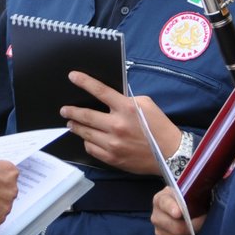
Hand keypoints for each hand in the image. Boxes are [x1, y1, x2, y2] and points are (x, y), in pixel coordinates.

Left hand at [62, 70, 180, 174]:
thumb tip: (109, 98)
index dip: (84, 82)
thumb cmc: (159, 126)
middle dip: (72, 111)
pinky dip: (87, 141)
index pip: (100, 91)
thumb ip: (126, 99)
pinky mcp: (112, 158)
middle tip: (64, 109)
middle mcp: (117, 125)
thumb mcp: (146, 104)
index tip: (72, 76)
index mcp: (126, 108)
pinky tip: (87, 138)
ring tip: (71, 122)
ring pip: (85, 133)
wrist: (170, 154)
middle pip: (86, 115)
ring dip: (76, 126)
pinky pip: (91, 148)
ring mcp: (113, 144)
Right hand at [152, 188, 203, 234]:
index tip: (179, 213)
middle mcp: (156, 216)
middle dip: (194, 225)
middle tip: (205, 219)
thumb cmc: (188, 198)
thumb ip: (190, 196)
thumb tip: (196, 207)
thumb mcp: (188, 192)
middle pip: (175, 227)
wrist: (185, 207)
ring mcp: (160, 231)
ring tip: (202, 227)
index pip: (165, 204)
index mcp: (160, 199)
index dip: (172, 208)